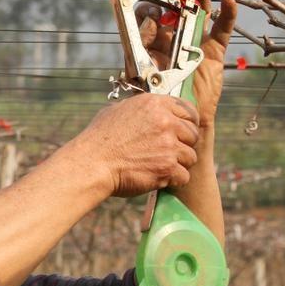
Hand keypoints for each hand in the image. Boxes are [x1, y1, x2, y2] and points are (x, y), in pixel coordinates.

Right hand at [72, 93, 200, 197]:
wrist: (91, 163)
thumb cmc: (99, 138)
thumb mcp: (118, 110)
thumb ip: (140, 109)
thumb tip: (148, 110)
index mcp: (155, 104)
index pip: (188, 110)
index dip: (187, 123)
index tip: (182, 132)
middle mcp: (165, 122)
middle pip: (193, 134)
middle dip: (183, 145)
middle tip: (169, 153)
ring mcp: (168, 145)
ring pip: (190, 157)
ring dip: (179, 164)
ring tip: (161, 166)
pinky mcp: (167, 167)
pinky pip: (184, 176)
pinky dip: (174, 180)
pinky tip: (160, 178)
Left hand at [136, 0, 236, 128]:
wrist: (184, 118)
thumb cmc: (160, 97)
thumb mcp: (143, 71)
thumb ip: (142, 47)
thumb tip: (149, 21)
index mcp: (154, 41)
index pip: (152, 16)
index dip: (150, 7)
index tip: (150, 5)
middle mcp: (175, 37)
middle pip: (177, 8)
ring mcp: (196, 41)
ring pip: (199, 12)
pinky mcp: (215, 50)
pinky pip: (223, 28)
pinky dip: (228, 13)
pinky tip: (229, 1)